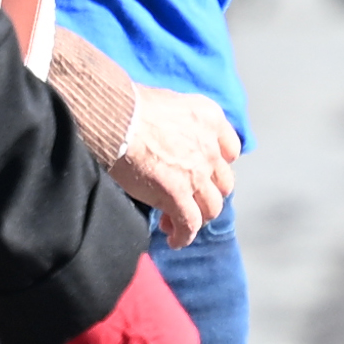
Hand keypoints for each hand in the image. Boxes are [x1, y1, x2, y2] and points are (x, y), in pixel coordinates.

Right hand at [115, 86, 241, 247]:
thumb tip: (167, 140)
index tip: (204, 175)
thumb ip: (178, 124)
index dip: (217, 168)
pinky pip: (189, 224)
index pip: (230, 151)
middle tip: (187, 200)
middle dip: (207, 195)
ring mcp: (197, 173)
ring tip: (176, 222)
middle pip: (223, 184)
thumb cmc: (128, 106)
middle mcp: (210, 147)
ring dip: (196, 218)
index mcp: (209, 119)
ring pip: (211, 208)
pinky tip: (173, 240)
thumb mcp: (166, 103)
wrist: (114, 117)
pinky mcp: (177, 195)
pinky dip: (183, 236)